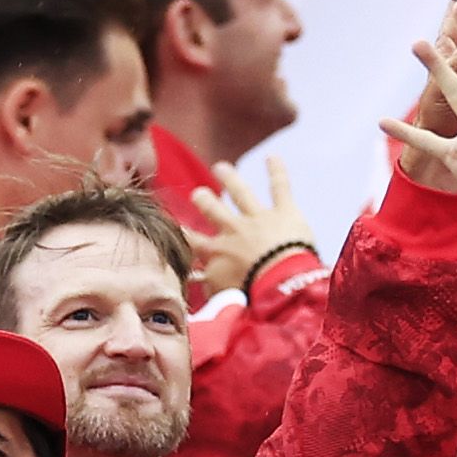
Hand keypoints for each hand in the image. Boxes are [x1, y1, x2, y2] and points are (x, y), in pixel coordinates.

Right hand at [185, 160, 316, 297]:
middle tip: (198, 194)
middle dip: (204, 201)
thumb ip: (209, 290)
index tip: (173, 226)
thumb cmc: (252, 296)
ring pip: (240, 193)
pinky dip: (276, 171)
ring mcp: (258, 218)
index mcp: (217, 253)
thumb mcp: (221, 299)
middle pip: (213, 210)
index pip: (192, 241)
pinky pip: (279, 187)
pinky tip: (272, 157)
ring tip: (222, 167)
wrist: (281, 284)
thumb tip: (198, 289)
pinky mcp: (284, 212)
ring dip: (230, 179)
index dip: (182, 233)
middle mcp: (233, 230)